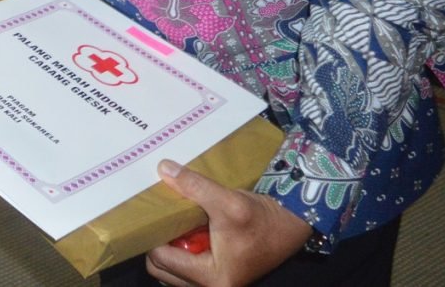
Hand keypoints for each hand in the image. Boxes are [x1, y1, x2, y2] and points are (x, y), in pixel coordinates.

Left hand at [143, 160, 313, 286]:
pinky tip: (186, 229)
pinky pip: (186, 267)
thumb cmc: (262, 220)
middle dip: (159, 245)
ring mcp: (215, 283)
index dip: (153, 236)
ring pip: (172, 271)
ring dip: (170, 249)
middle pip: (162, 270)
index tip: (152, 214)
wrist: (291, 224)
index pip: (161, 260)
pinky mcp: (219, 275)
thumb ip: (194, 187)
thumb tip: (163, 169)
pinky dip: (182, 251)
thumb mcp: (228, 201)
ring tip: (174, 224)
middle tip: (162, 220)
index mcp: (212, 279)